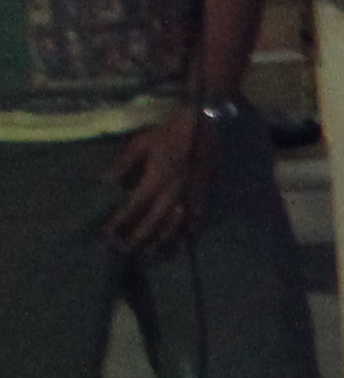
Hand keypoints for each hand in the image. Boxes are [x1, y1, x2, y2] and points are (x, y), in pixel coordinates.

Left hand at [108, 108, 207, 250]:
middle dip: (138, 237)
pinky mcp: (203, 192)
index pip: (133, 206)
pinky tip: (186, 238)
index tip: (106, 234)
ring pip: (175, 223)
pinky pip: (197, 216)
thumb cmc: (168, 132)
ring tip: (151, 252)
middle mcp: (172, 192)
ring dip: (162, 239)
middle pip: (153, 221)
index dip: (119, 221)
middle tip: (124, 250)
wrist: (203, 125)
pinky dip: (190, 229)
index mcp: (155, 179)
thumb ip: (123, 164)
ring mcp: (190, 194)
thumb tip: (106, 182)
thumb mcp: (140, 143)